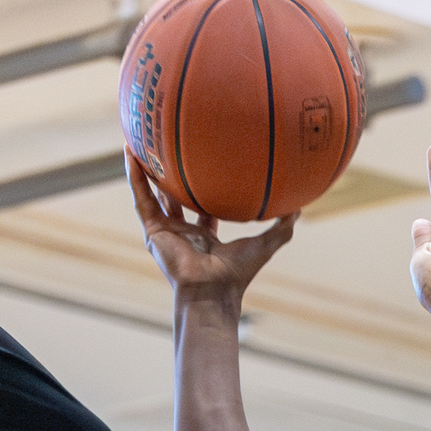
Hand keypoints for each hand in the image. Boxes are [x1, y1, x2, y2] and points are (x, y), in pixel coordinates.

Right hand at [127, 154, 294, 306]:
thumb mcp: (265, 245)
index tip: (203, 163)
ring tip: (140, 139)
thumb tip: (300, 207)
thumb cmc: (237, 275)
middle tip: (169, 146)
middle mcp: (183, 234)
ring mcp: (166, 233)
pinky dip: (134, 176)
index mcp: (205, 238)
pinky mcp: (153, 231)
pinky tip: (130, 152)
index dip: (203, 187)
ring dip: (145, 168)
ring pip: (152, 193)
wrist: (212, 291)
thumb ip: (282, 227)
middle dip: (171, 175)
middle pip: (174, 197)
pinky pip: (141, 198)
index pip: (202, 208)